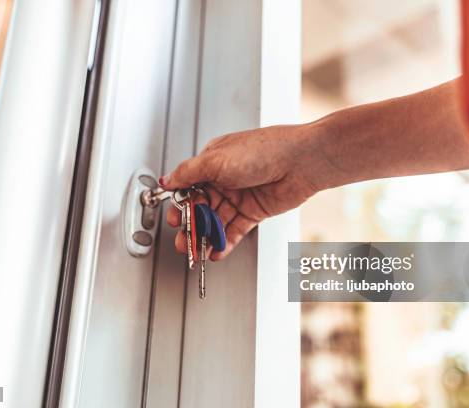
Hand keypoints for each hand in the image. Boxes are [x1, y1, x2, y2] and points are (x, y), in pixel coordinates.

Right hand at [162, 124, 319, 259]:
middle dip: (191, 226)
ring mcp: (239, 197)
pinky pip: (234, 230)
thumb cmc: (263, 150)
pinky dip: (224, 242)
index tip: (174, 219)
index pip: (188, 187)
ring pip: (216, 221)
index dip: (180, 205)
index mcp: (212, 162)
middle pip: (201, 208)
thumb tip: (167, 180)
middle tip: (183, 240)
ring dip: (205, 237)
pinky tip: (215, 251)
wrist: (300, 161)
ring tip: (197, 251)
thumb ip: (188, 173)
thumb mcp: (216, 159)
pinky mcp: (254, 212)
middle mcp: (225, 179)